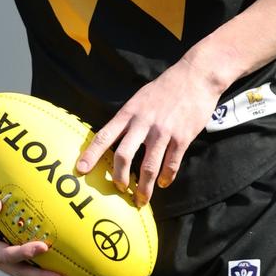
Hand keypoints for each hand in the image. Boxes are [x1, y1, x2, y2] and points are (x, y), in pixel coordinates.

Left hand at [76, 57, 219, 206]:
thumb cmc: (166, 87)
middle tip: (118, 189)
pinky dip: (166, 177)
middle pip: (123, 155)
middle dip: (118, 178)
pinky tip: (163, 183)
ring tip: (141, 199)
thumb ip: (129, 118)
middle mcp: (143, 123)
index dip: (91, 155)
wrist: (196, 76)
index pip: (104, 135)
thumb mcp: (140, 98)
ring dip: (143, 187)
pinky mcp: (182, 137)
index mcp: (129, 112)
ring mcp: (163, 131)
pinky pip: (171, 164)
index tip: (80, 170)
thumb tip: (116, 137)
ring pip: (148, 167)